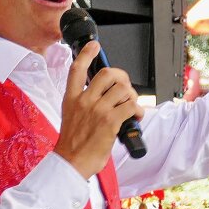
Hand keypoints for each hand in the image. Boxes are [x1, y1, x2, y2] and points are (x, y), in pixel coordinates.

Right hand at [54, 41, 143, 178]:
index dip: (87, 54)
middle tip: (126, 88)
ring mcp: (97, 109)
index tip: (94, 46)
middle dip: (122, 77)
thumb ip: (83, 105)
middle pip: (107, 74)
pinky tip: (136, 117)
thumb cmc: (72, 145)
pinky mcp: (110, 121)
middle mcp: (84, 100)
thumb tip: (104, 99)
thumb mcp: (70, 117)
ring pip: (123, 89)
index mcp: (71, 99)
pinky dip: (138, 110)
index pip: (77, 69)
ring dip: (132, 96)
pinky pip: (131, 105)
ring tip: (132, 107)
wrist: (71, 163)